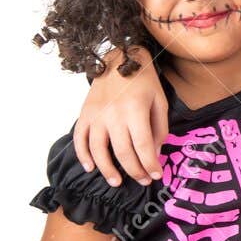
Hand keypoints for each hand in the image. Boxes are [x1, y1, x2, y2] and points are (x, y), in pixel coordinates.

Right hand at [75, 48, 166, 186]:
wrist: (119, 58)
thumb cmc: (144, 81)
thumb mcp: (160, 101)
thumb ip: (160, 128)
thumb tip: (155, 153)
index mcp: (136, 111)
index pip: (143, 146)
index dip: (150, 164)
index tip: (156, 175)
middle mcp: (114, 115)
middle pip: (123, 152)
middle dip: (134, 171)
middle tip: (143, 180)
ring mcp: (96, 115)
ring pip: (98, 151)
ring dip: (107, 170)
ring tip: (116, 182)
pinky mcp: (85, 114)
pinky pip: (80, 139)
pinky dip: (83, 156)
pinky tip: (91, 167)